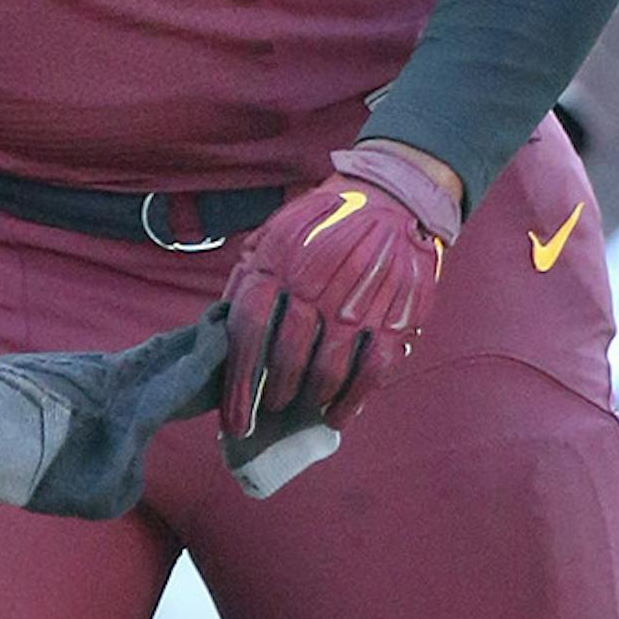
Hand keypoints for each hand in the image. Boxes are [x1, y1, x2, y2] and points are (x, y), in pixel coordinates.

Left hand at [221, 139, 461, 461]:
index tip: (234, 421)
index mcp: (279, 262)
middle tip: (269, 409)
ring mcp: (358, 305)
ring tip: (301, 408)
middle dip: (274, 394)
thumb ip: (249, 279)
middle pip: (286, 358)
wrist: (395, 198)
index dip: (239, 384)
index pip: (249, 332)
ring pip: (326, 373)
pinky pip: (369, 374)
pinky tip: (337, 415)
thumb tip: (223, 334)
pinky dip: (351, 402)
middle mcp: (316, 286)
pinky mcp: (395, 319)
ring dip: (309, 400)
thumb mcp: (276, 234)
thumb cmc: (325, 222)